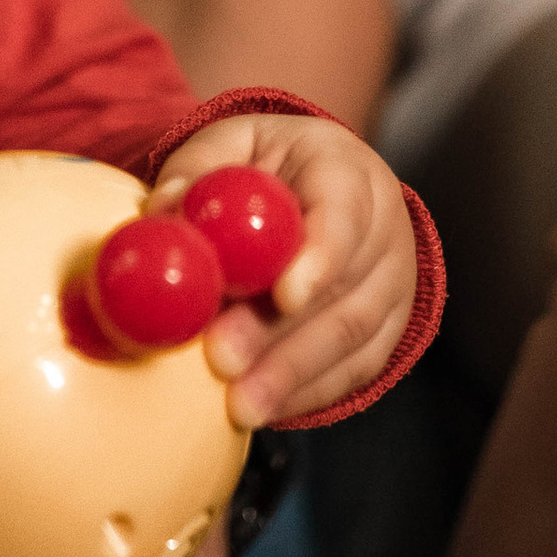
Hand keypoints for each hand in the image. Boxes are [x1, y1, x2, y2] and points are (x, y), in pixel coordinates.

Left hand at [148, 111, 414, 424]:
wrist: (321, 186)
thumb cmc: (267, 168)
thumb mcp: (230, 146)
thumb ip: (197, 171)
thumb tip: (162, 211)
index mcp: (347, 172)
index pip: (344, 212)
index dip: (320, 257)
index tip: (282, 296)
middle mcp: (384, 228)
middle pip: (345, 288)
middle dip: (282, 333)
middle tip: (224, 360)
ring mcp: (393, 283)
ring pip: (352, 337)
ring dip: (291, 375)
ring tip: (237, 406)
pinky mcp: (388, 330)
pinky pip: (354, 370)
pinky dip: (307, 394)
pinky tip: (263, 409)